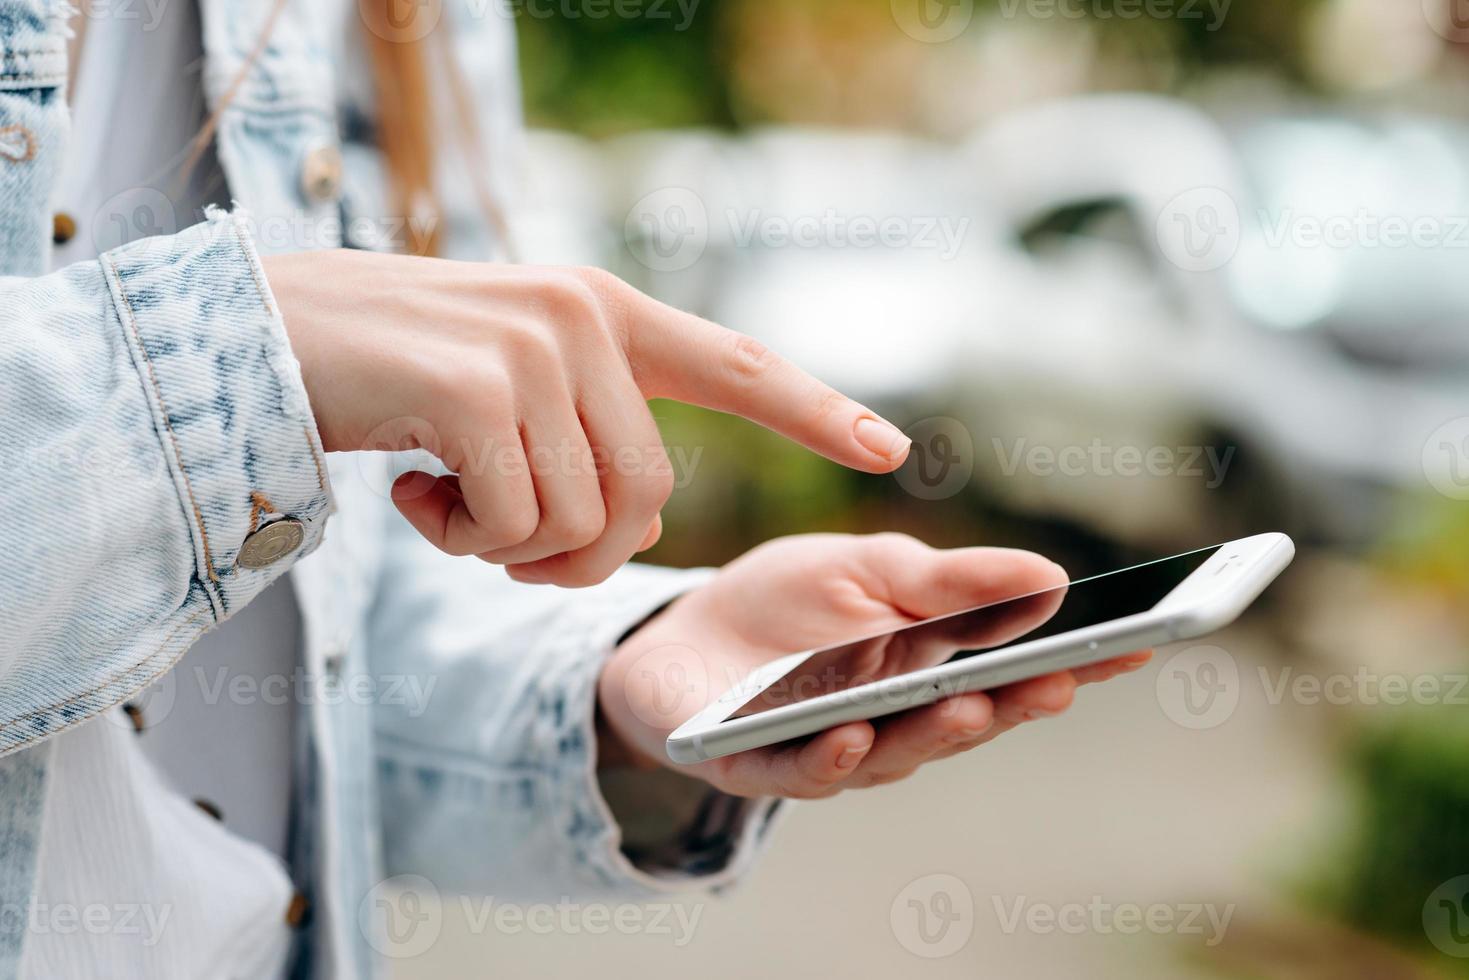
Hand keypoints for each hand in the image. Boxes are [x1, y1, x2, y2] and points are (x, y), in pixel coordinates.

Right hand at [263, 251, 910, 585]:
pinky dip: (464, 540)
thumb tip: (641, 520)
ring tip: (448, 499)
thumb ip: (586, 431)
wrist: (266, 336)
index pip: (733, 362)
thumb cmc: (393, 375)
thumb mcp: (508, 388)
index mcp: (602, 312)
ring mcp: (533, 348)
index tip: (890, 450)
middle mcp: (581, 316)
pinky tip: (415, 495)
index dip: (813, 410)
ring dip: (512, 547)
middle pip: (647, 495)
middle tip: (500, 535)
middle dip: (579, 551)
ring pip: (582, 520)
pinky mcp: (478, 389)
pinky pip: (514, 525)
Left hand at [597, 533, 1151, 797]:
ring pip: (896, 754)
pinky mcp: (759, 765)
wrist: (678, 635)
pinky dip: (832, 758)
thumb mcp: (869, 569)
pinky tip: (853, 732)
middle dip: (1015, 703)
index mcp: (934, 672)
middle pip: (969, 721)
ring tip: (969, 704)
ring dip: (936, 733)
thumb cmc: (786, 604)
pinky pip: (802, 773)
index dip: (1080, 661)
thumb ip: (948, 582)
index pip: (1019, 670)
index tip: (1141, 640)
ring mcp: (834, 751)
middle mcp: (898, 724)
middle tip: (1060, 679)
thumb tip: (1050, 578)